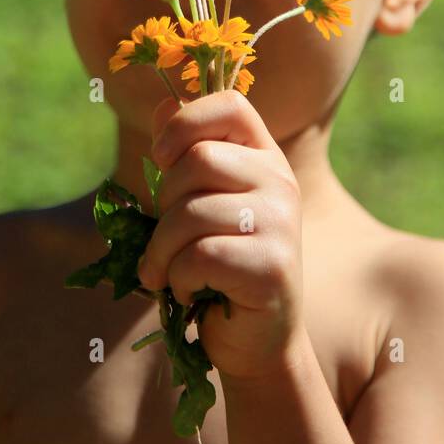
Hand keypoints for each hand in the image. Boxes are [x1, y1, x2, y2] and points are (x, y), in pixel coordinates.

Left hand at [138, 89, 306, 382]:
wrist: (256, 341)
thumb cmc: (218, 267)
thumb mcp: (200, 204)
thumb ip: (184, 156)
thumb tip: (162, 101)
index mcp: (263, 157)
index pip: (230, 105)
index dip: (185, 122)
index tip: (162, 158)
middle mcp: (280, 181)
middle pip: (199, 161)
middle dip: (163, 205)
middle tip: (163, 240)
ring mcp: (282, 223)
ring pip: (191, 213)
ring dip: (161, 251)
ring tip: (166, 274)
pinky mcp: (272, 266)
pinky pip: (200, 256)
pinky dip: (178, 279)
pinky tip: (189, 292)